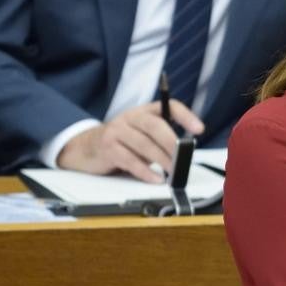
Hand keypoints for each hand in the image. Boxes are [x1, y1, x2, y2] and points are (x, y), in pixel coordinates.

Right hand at [57, 100, 203, 182]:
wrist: (86, 147)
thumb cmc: (122, 142)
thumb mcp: (142, 134)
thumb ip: (160, 140)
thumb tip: (183, 154)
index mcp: (144, 111)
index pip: (168, 106)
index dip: (185, 116)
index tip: (199, 129)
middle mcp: (130, 117)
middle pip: (155, 125)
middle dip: (171, 142)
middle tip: (183, 156)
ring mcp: (117, 131)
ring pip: (143, 144)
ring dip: (161, 160)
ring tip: (173, 171)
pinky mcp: (108, 148)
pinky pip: (129, 160)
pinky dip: (145, 171)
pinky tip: (155, 178)